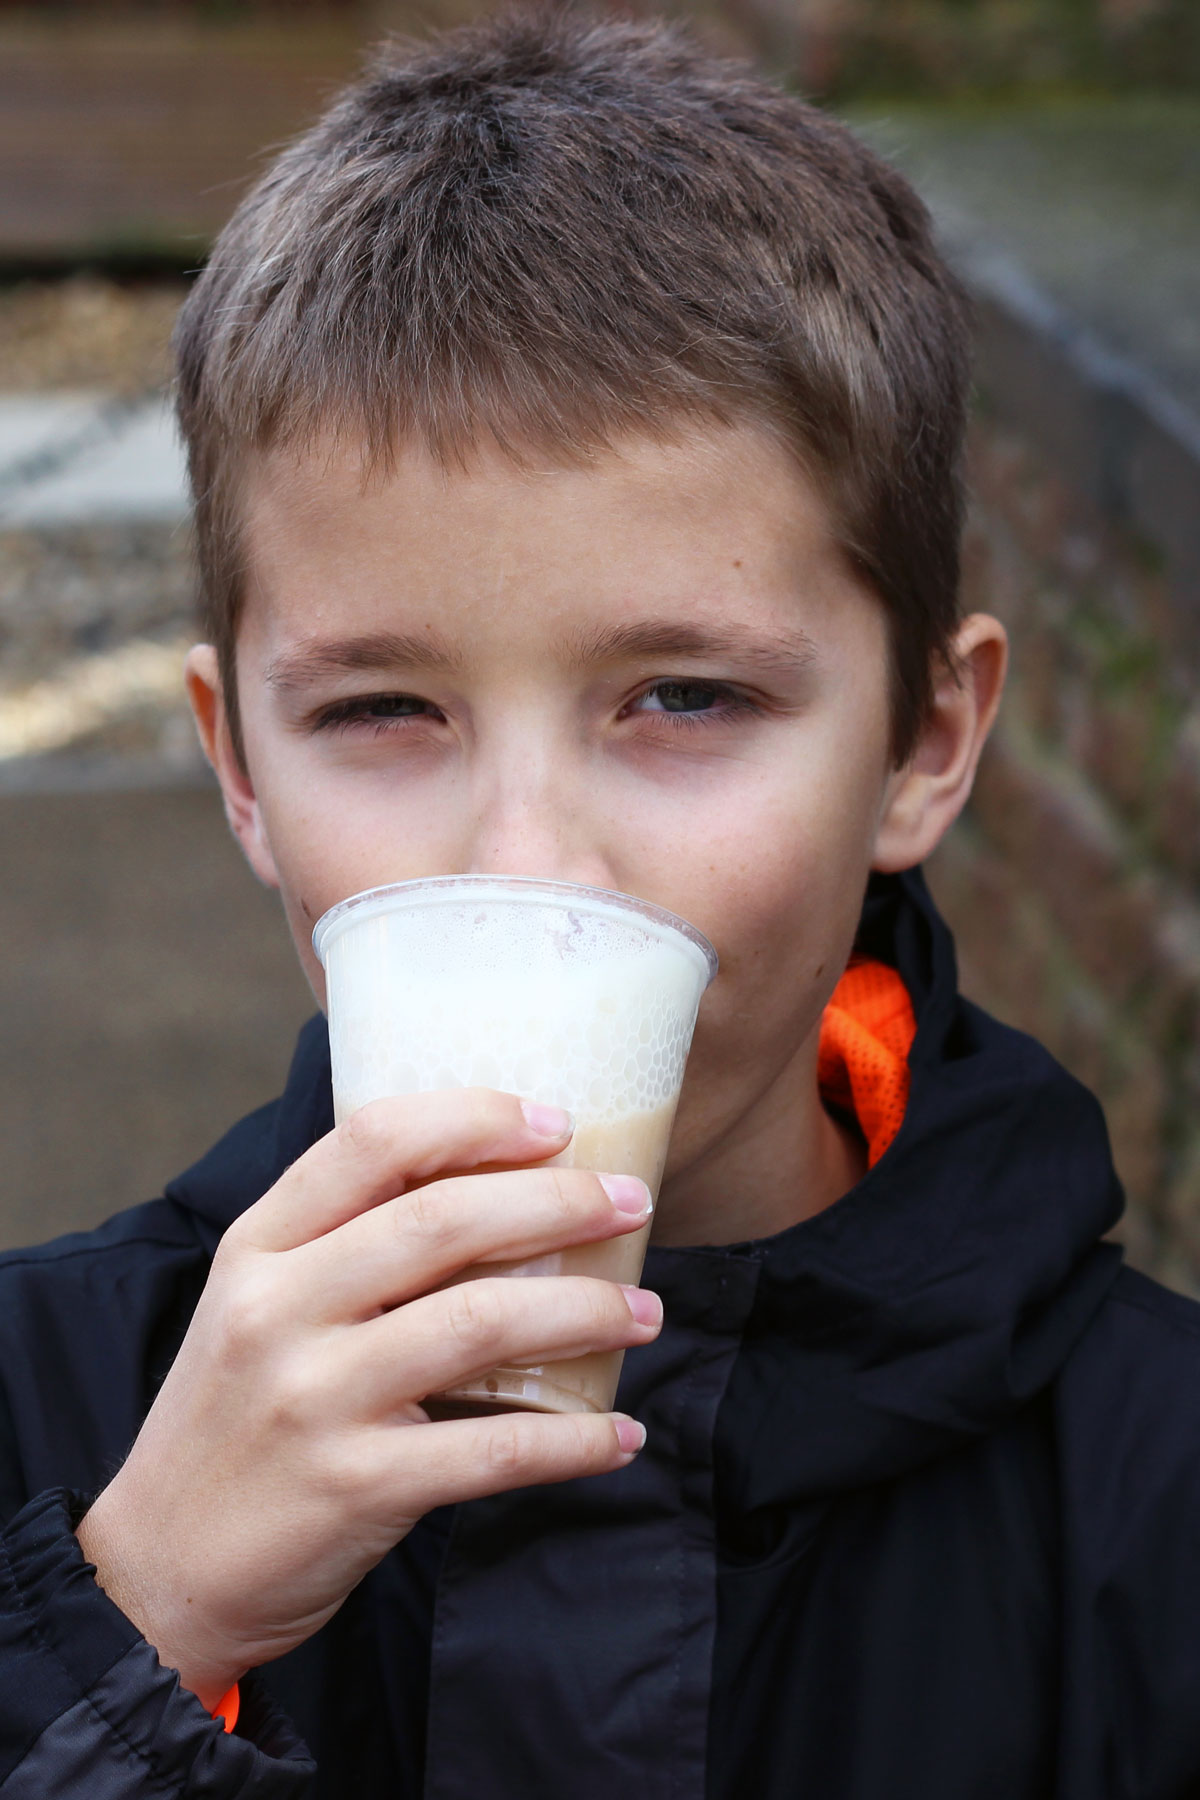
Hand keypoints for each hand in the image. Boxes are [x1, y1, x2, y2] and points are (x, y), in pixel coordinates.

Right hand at [75, 1091, 658, 1707]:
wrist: (159, 1573)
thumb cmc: (234, 1420)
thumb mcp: (254, 1306)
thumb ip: (341, 1244)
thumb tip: (491, 1187)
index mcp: (258, 1247)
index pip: (372, 1141)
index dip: (476, 1119)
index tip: (556, 1122)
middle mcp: (279, 1309)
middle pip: (443, 1220)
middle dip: (560, 1202)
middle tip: (632, 1202)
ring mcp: (314, 1398)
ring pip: (481, 1322)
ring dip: (585, 1312)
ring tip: (645, 1314)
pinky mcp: (355, 1487)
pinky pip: (495, 1449)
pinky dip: (575, 1440)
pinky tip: (620, 1434)